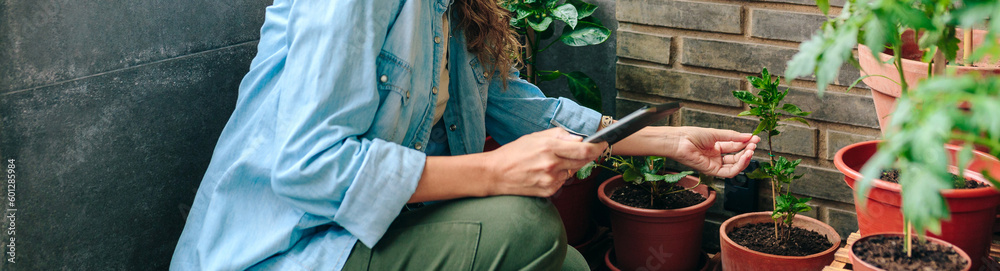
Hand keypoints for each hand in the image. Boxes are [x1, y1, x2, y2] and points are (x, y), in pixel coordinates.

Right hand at [482, 128, 606, 196]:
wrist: (495, 174)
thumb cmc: (513, 153)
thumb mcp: (534, 137)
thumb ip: (559, 135)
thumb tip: (578, 137)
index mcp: (549, 147)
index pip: (584, 148)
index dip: (599, 146)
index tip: (604, 143)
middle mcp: (552, 164)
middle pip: (583, 161)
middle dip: (587, 155)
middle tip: (584, 150)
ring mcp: (551, 180)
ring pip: (572, 171)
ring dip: (569, 166)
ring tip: (550, 162)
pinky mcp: (548, 191)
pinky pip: (562, 182)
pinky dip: (559, 176)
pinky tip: (544, 172)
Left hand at [667, 127, 758, 177]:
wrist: (679, 141)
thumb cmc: (692, 135)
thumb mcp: (716, 134)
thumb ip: (733, 137)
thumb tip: (749, 136)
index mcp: (716, 148)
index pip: (735, 147)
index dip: (745, 143)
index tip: (755, 138)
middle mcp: (716, 157)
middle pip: (736, 157)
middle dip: (747, 151)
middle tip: (754, 144)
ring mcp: (714, 165)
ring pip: (735, 166)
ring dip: (745, 159)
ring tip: (751, 150)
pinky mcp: (712, 171)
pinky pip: (729, 172)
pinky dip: (738, 166)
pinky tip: (744, 157)